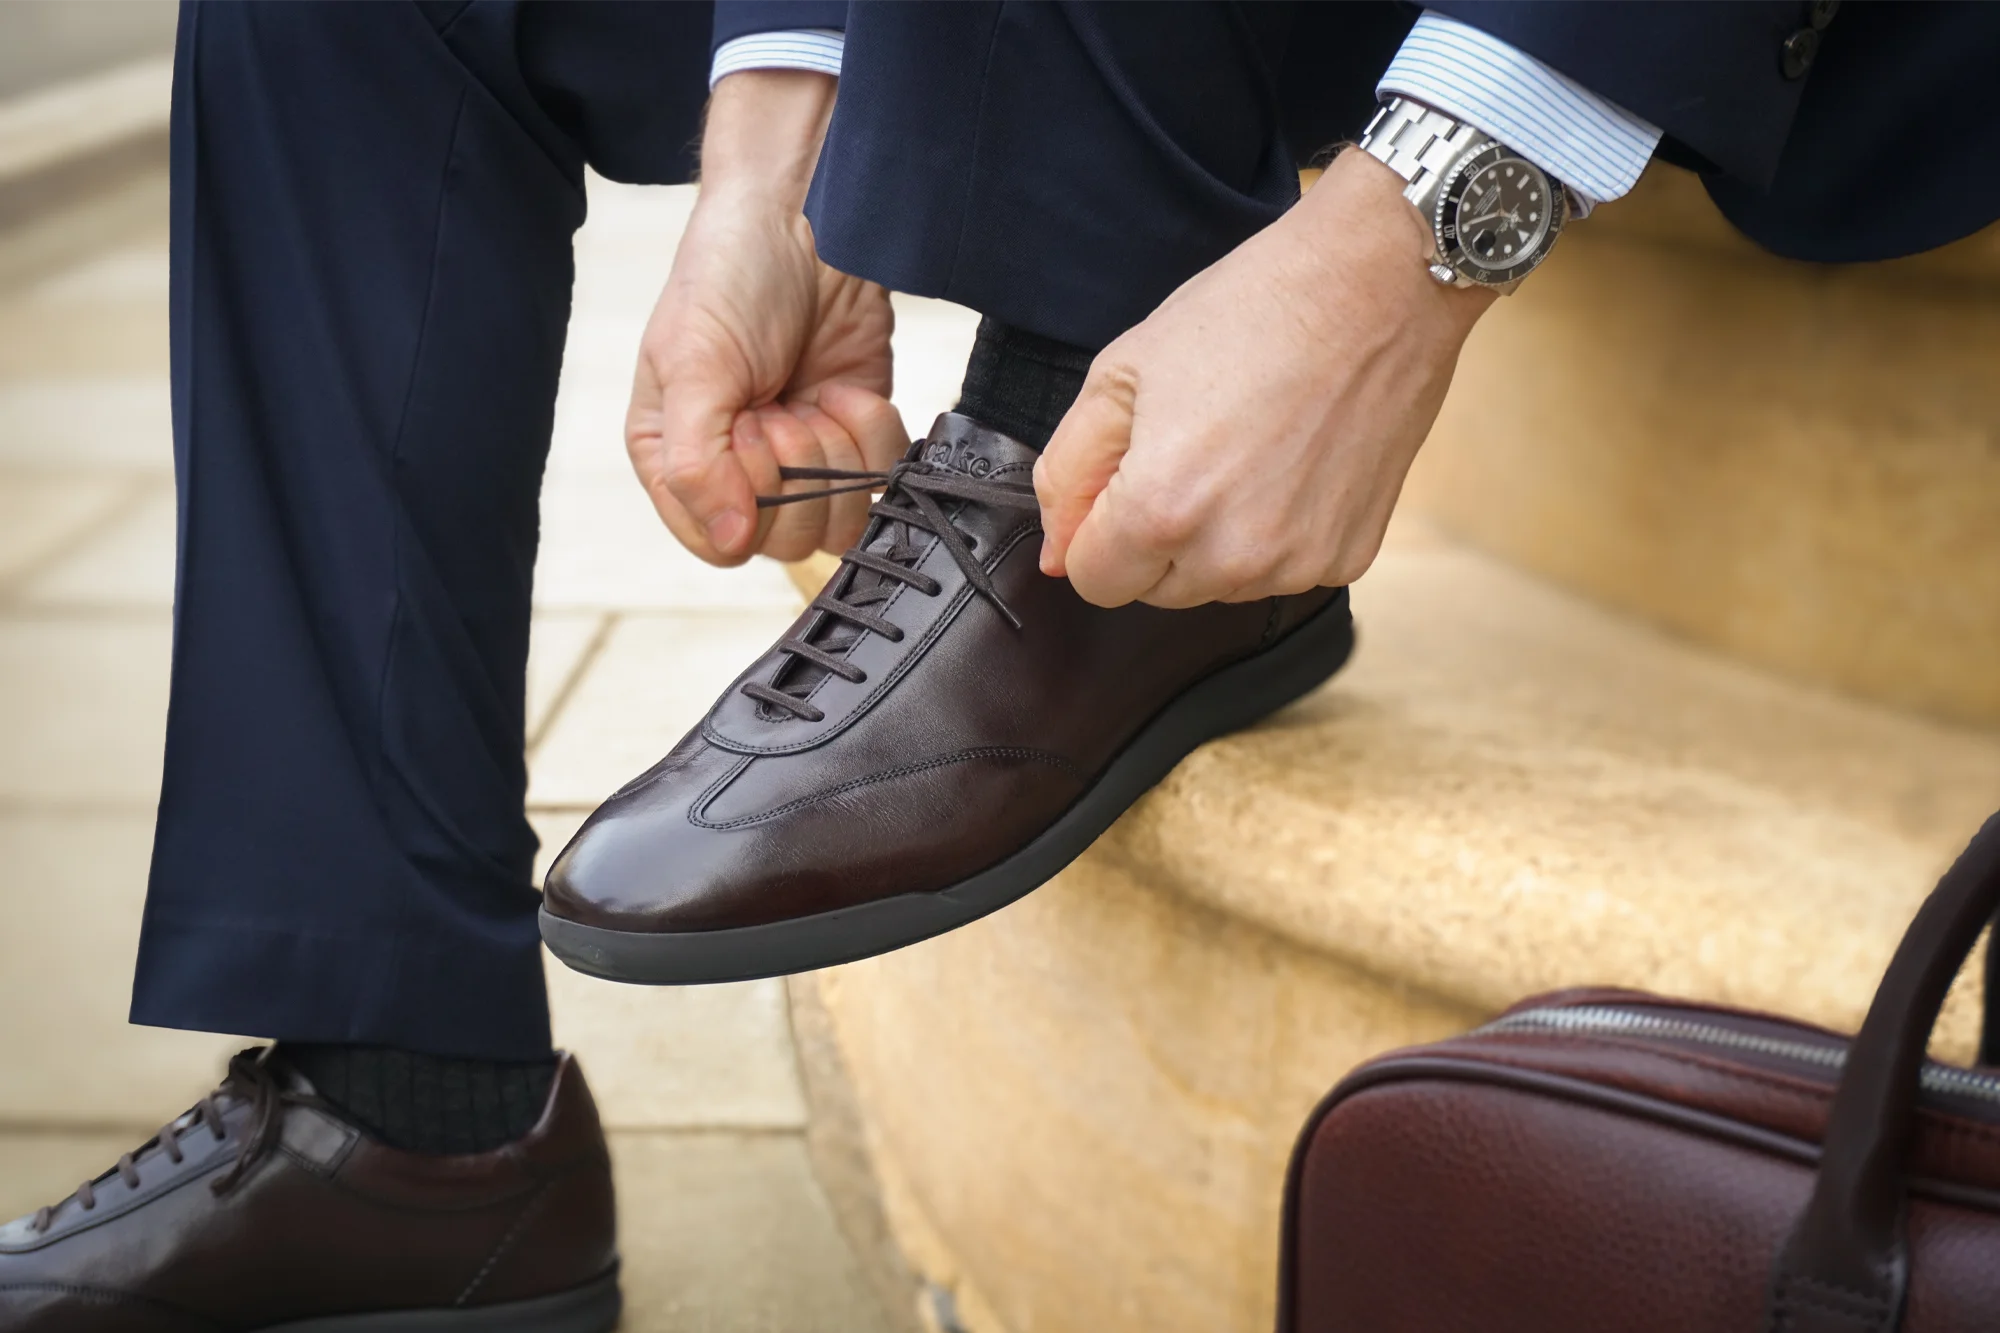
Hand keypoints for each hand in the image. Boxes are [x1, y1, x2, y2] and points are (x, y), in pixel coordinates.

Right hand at [627, 72, 906, 565]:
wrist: (805, 221)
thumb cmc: (729, 278)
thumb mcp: (693, 364)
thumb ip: (698, 460)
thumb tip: (728, 540)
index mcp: (676, 459)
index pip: (716, 540)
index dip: (744, 501)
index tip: (750, 435)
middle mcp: (740, 470)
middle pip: (784, 541)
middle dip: (795, 473)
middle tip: (784, 406)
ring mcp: (805, 458)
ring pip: (838, 523)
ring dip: (838, 460)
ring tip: (817, 399)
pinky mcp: (856, 435)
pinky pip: (880, 478)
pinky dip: (874, 438)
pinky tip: (847, 391)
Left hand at [1034, 149, 1495, 607]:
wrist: (1374, 286)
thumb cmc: (1245, 314)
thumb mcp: (1120, 374)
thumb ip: (1069, 473)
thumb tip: (1053, 555)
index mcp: (1160, 513)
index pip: (1090, 580)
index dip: (1095, 528)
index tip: (1125, 476)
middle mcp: (1230, 557)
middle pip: (1153, 590)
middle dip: (1153, 536)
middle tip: (1191, 448)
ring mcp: (1296, 564)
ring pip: (1216, 586)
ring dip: (1213, 540)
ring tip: (1245, 450)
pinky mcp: (1347, 557)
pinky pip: (1281, 571)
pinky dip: (1275, 534)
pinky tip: (1292, 463)